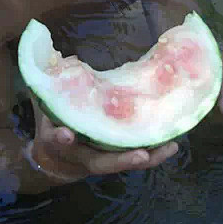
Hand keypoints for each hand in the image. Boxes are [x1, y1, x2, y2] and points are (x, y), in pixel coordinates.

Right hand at [27, 99, 178, 183]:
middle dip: (121, 160)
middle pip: (102, 162)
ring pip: (125, 163)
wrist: (60, 159)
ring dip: (148, 158)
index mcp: (59, 141)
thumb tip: (66, 60)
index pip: (57, 140)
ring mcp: (102, 160)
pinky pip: (137, 159)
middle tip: (140, 155)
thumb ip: (56, 87)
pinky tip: (173, 144)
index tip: (67, 134)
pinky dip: (155, 154)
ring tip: (169, 147)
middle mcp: (82, 155)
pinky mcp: (117, 158)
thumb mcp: (49, 107)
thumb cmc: (57, 124)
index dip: (61, 137)